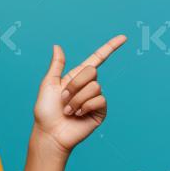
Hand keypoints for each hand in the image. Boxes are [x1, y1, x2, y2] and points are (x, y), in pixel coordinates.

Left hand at [32, 34, 126, 153]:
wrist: (50, 133)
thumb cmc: (46, 111)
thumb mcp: (48, 84)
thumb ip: (56, 65)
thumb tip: (57, 46)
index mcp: (76, 77)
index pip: (97, 59)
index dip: (110, 47)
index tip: (123, 37)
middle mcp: (88, 86)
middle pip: (92, 71)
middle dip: (75, 84)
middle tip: (64, 98)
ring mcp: (95, 99)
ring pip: (94, 87)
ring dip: (77, 99)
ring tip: (69, 110)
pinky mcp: (100, 111)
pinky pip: (100, 100)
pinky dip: (86, 106)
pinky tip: (78, 114)